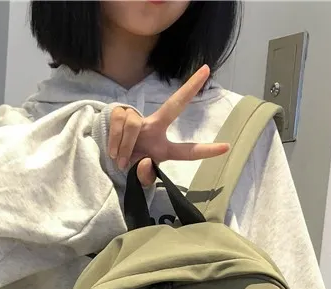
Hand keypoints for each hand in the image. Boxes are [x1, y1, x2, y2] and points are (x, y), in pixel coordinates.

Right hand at [107, 65, 229, 186]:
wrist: (103, 156)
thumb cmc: (126, 166)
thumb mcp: (138, 177)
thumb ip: (145, 176)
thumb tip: (146, 161)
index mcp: (163, 148)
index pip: (188, 151)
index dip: (207, 150)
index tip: (227, 147)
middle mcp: (155, 128)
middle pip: (174, 106)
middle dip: (190, 87)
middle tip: (207, 70)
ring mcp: (138, 119)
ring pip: (134, 127)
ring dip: (125, 147)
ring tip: (120, 160)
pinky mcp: (121, 112)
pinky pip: (120, 125)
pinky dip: (116, 142)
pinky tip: (113, 151)